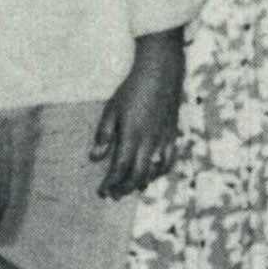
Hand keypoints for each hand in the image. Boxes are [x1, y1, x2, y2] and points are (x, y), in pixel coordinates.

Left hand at [93, 34, 185, 197]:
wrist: (161, 73)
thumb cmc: (132, 89)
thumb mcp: (111, 109)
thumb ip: (104, 135)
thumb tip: (95, 158)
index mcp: (132, 134)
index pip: (120, 168)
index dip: (110, 183)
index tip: (102, 192)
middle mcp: (149, 141)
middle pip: (138, 175)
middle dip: (124, 188)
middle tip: (114, 195)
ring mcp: (163, 139)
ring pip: (154, 171)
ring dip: (141, 183)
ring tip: (130, 188)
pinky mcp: (173, 135)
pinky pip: (169, 161)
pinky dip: (160, 172)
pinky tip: (152, 175)